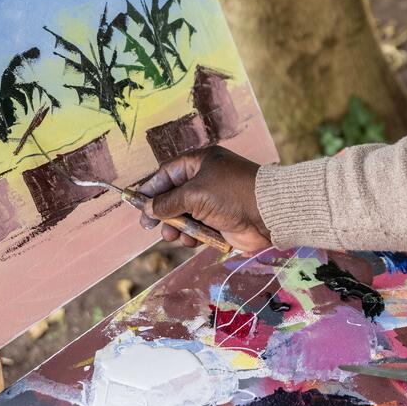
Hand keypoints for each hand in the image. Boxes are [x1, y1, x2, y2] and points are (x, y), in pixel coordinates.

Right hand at [136, 146, 270, 253]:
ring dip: (176, 227)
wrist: (269, 214)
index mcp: (200, 163)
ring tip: (173, 237)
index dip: (151, 189)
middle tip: (150, 227)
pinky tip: (191, 242)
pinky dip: (192, 236)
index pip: (167, 173)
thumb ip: (168, 202)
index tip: (138, 205)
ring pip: (184, 215)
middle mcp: (206, 180)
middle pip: (173, 196)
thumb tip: (148, 208)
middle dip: (162, 213)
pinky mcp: (220, 222)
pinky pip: (198, 229)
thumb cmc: (231, 195)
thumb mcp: (194, 194)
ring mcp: (213, 202)